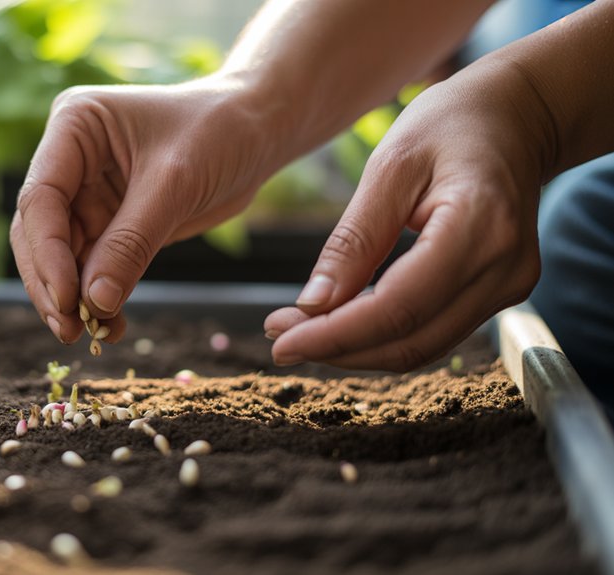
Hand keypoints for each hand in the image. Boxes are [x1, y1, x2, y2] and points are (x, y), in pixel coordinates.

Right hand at [11, 77, 278, 343]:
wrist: (258, 132)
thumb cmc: (219, 131)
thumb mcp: (175, 184)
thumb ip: (131, 242)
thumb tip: (95, 302)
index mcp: (73, 126)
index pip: (41, 198)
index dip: (47, 253)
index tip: (67, 300)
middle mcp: (70, 161)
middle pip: (40, 233)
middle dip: (53, 284)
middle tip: (70, 331)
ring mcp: (87, 195)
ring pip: (62, 258)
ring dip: (73, 300)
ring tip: (91, 336)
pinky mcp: (110, 224)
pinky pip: (94, 269)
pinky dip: (100, 299)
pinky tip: (113, 327)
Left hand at [264, 61, 550, 369]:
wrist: (517, 117)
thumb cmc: (451, 125)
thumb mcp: (390, 166)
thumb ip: (354, 240)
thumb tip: (312, 307)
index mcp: (479, 227)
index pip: (398, 308)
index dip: (335, 335)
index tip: (281, 341)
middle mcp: (504, 268)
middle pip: (410, 340)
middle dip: (338, 349)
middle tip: (280, 339)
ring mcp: (509, 286)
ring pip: (422, 347)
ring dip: (357, 350)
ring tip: (302, 332)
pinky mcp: (500, 292)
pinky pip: (434, 331)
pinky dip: (384, 336)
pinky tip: (342, 323)